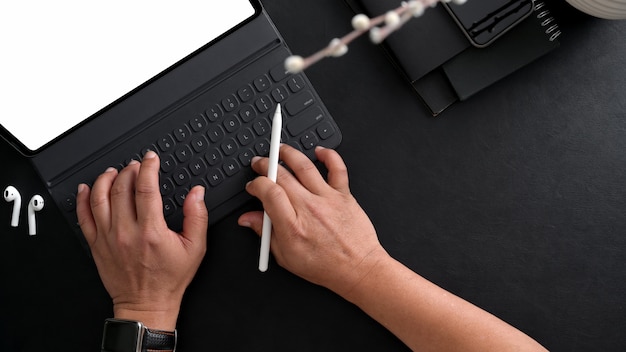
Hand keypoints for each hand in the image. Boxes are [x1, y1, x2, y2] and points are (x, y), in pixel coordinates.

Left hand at [76, 151, 207, 329]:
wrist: (146, 304)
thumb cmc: (170, 279)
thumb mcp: (196, 248)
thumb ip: (197, 216)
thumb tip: (197, 193)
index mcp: (151, 231)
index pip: (146, 189)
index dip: (148, 168)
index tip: (151, 159)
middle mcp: (126, 232)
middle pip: (121, 189)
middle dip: (128, 170)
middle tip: (135, 165)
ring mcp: (107, 238)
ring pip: (99, 198)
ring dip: (106, 179)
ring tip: (114, 171)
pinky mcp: (96, 245)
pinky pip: (83, 217)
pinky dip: (82, 199)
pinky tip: (87, 188)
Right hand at [238, 145, 386, 296]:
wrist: (358, 269)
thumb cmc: (325, 266)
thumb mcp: (286, 257)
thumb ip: (265, 234)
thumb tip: (248, 219)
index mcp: (292, 226)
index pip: (268, 192)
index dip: (256, 184)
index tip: (253, 186)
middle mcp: (309, 208)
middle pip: (282, 175)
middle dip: (266, 165)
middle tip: (260, 164)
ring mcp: (328, 199)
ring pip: (305, 166)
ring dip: (288, 153)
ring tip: (280, 149)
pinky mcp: (344, 195)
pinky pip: (337, 168)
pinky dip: (328, 155)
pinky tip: (318, 151)